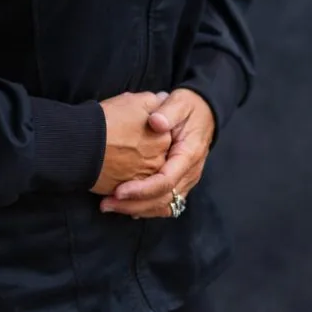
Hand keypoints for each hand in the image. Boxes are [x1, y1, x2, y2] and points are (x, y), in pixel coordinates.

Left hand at [99, 89, 215, 218]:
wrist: (204, 112)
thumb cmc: (188, 107)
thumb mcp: (179, 103)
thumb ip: (168, 112)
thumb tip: (155, 122)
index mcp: (188, 155)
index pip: (165, 181)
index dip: (142, 189)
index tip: (119, 191)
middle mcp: (189, 174)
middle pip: (162, 200)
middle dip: (134, 205)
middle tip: (107, 204)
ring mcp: (186, 180)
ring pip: (163, 206)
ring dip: (137, 209)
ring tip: (111, 206)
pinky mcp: (180, 182)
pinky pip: (164, 203)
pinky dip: (145, 207)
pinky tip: (126, 206)